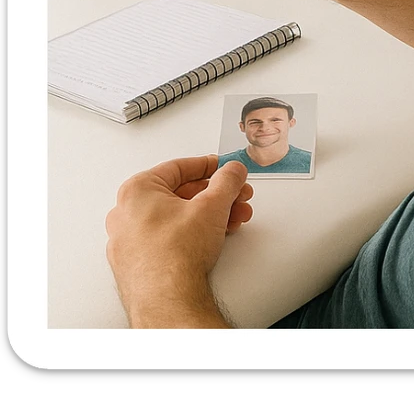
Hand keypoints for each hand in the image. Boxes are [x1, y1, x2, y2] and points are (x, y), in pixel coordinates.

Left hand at [105, 155, 252, 327]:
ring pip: (174, 219)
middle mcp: (125, 215)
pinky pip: (165, 239)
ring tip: (231, 220)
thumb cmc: (175, 257)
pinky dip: (190, 235)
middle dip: (214, 196)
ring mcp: (127, 242)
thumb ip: (227, 180)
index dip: (208, 166)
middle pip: (179, 195)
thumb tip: (232, 171)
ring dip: (208, 216)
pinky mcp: (135, 265)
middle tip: (233, 196)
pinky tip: (212, 238)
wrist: (168, 302)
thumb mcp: (213, 204)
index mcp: (136, 191)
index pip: (178, 168)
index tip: (222, 168)